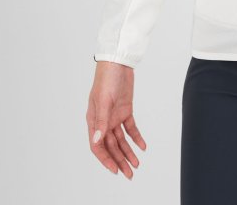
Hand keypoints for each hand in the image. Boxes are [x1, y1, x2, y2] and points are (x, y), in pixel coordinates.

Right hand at [86, 61, 146, 177]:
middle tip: (129, 174)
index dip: (106, 159)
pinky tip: (142, 147)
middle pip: (111, 146)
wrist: (118, 62)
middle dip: (119, 160)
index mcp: (93, 120)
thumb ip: (101, 121)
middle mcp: (103, 121)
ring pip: (121, 139)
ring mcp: (114, 116)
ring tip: (136, 165)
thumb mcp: (104, 101)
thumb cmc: (106, 79)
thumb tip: (97, 140)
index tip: (115, 170)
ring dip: (128, 152)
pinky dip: (136, 137)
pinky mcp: (125, 110)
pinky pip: (130, 128)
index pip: (97, 146)